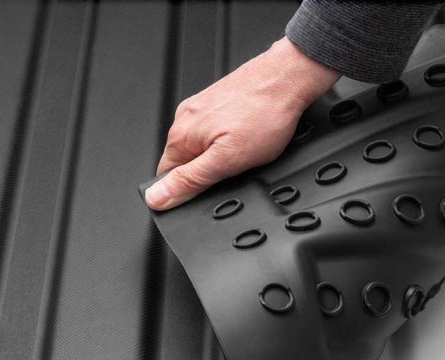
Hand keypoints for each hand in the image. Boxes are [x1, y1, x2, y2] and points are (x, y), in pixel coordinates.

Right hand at [145, 37, 338, 210]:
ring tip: (244, 148)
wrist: (288, 78)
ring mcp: (201, 107)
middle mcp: (185, 118)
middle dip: (206, 173)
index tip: (210, 189)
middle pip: (184, 163)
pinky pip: (214, 131)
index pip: (166, 178)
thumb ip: (190, 180)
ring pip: (201, 147)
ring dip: (219, 155)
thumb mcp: (226, 160)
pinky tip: (247, 136)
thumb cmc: (265, 114)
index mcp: (181, 136)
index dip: (185, 192)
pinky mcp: (217, 101)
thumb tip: (157, 197)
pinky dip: (228, 139)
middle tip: (234, 167)